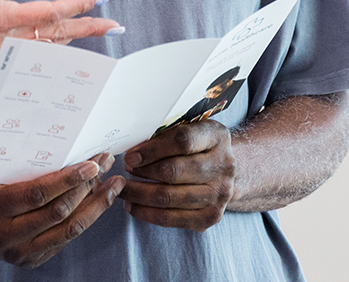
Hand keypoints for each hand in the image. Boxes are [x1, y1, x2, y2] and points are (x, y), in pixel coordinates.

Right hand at [0, 0, 119, 75]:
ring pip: (48, 45)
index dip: (76, 4)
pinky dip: (56, 45)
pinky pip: (35, 52)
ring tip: (99, 31)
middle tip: (116, 24)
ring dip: (75, 37)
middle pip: (56, 34)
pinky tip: (62, 43)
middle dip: (88, 28)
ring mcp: (1, 51)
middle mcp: (5, 39)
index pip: (47, 12)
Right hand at [0, 154, 124, 267]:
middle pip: (59, 213)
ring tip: (112, 184)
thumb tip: (67, 146)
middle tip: (106, 164)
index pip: (39, 194)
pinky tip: (96, 201)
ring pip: (68, 231)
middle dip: (88, 187)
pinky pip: (64, 240)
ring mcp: (18, 254)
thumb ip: (22, 165)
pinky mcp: (30, 261)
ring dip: (95, 206)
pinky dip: (84, 219)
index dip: (69, 179)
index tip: (92, 163)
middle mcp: (5, 236)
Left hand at [119, 121, 234, 229]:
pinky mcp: (211, 216)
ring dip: (139, 194)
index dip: (152, 149)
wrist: (225, 172)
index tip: (131, 156)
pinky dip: (147, 213)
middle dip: (142, 172)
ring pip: (169, 197)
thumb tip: (133, 151)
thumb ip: (166, 135)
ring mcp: (220, 194)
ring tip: (123, 190)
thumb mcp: (190, 130)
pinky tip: (133, 206)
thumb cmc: (199, 148)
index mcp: (217, 137)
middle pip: (173, 171)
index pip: (182, 141)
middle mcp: (223, 166)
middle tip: (124, 172)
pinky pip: (172, 218)